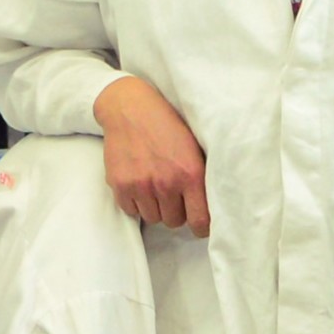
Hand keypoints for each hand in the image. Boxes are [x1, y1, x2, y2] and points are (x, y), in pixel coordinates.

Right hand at [95, 76, 209, 236]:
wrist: (130, 107)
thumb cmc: (167, 124)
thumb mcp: (195, 146)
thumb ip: (202, 177)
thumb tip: (213, 207)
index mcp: (191, 174)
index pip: (200, 221)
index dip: (201, 226)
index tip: (199, 222)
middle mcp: (166, 183)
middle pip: (174, 221)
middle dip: (176, 210)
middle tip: (173, 192)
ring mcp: (141, 185)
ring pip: (153, 218)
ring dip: (155, 207)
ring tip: (155, 185)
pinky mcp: (120, 185)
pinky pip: (131, 211)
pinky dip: (136, 202)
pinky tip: (139, 184)